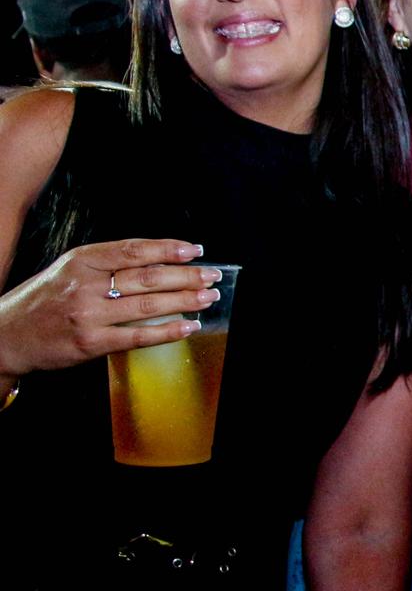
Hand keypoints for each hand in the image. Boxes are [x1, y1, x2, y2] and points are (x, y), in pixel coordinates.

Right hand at [0, 238, 215, 378]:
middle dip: (186, 275)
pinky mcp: (90, 343)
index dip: (167, 248)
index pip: (133, 250)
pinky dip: (167, 331)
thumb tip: (156, 261)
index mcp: (81, 261)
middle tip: (211, 275)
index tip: (194, 249)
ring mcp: (88, 315)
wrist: (6, 335)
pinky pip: (137, 335)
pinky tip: (188, 327)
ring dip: (184, 301)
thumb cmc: (43, 302)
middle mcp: (85, 285)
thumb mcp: (67, 270)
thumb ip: (105, 264)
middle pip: (147, 276)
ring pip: (147, 304)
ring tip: (207, 297)